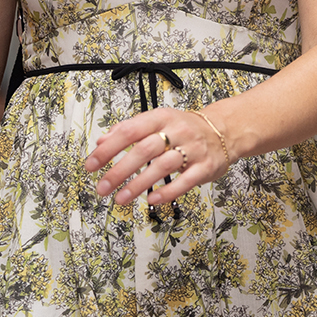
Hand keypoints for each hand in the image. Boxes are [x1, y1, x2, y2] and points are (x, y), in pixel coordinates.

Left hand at [84, 106, 230, 206]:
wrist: (225, 130)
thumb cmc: (186, 128)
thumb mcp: (158, 120)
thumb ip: (130, 129)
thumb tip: (102, 141)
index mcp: (162, 117)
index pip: (129, 131)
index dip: (108, 149)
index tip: (91, 165)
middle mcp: (177, 131)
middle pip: (144, 150)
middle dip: (119, 171)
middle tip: (102, 187)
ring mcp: (193, 149)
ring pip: (163, 166)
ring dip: (139, 184)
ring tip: (120, 198)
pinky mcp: (205, 167)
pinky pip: (185, 181)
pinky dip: (167, 192)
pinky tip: (152, 200)